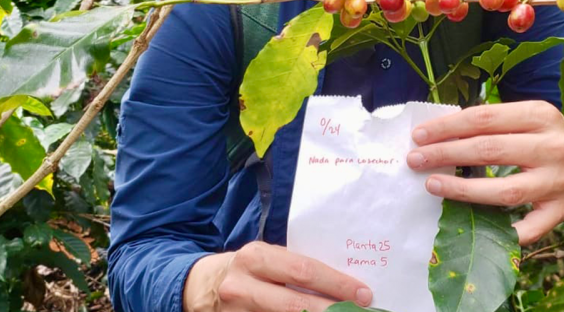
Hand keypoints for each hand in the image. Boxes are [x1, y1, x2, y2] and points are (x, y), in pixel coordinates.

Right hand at [183, 242, 372, 311]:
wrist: (199, 285)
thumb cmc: (246, 270)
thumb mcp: (265, 259)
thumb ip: (294, 268)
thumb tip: (343, 285)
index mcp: (255, 257)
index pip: (304, 271)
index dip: (337, 285)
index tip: (364, 294)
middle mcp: (242, 285)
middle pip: (295, 305)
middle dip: (332, 311)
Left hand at [405, 101, 563, 245]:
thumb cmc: (545, 138)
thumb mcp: (526, 119)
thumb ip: (490, 124)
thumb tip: (437, 134)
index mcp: (541, 115)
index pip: (484, 118)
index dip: (447, 127)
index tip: (419, 135)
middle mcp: (554, 146)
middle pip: (489, 151)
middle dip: (446, 154)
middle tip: (415, 160)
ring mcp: (559, 181)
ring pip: (504, 191)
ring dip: (462, 189)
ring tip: (432, 184)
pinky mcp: (562, 210)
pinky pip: (527, 228)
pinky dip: (502, 232)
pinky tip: (473, 228)